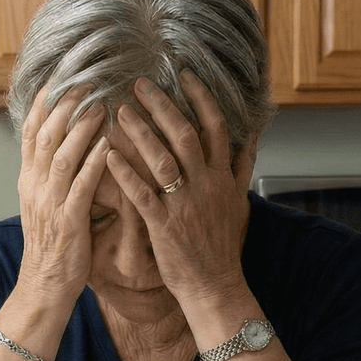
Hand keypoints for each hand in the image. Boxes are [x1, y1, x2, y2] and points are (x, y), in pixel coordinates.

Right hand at [16, 85, 108, 304]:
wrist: (44, 285)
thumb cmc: (51, 247)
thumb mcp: (42, 206)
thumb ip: (49, 176)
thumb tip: (61, 148)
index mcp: (28, 180)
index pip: (30, 132)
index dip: (44, 103)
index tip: (59, 77)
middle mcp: (34, 186)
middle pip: (45, 134)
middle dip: (65, 105)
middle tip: (86, 80)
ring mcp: (50, 203)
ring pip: (61, 154)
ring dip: (81, 127)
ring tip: (100, 104)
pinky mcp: (68, 221)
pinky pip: (81, 186)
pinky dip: (94, 163)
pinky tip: (108, 145)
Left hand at [105, 72, 254, 308]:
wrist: (215, 285)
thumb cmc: (222, 246)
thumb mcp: (238, 204)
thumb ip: (242, 170)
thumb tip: (251, 140)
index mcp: (222, 177)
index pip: (215, 126)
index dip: (200, 98)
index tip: (184, 75)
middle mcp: (205, 185)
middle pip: (185, 134)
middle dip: (163, 106)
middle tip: (140, 84)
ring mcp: (184, 205)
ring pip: (163, 159)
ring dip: (141, 133)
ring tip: (121, 112)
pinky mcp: (164, 226)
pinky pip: (142, 194)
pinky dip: (126, 174)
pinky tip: (109, 156)